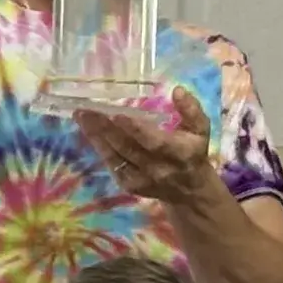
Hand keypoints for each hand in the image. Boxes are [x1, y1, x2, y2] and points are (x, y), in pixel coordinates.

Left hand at [74, 87, 210, 202]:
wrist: (189, 191)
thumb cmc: (193, 151)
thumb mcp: (201, 129)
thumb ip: (191, 109)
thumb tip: (177, 91)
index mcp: (179, 153)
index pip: (154, 141)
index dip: (135, 129)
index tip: (116, 114)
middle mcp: (158, 168)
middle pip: (128, 148)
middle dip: (105, 128)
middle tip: (87, 109)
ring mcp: (142, 179)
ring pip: (116, 156)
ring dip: (97, 136)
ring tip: (82, 116)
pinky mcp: (131, 185)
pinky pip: (112, 164)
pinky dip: (100, 147)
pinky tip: (89, 131)